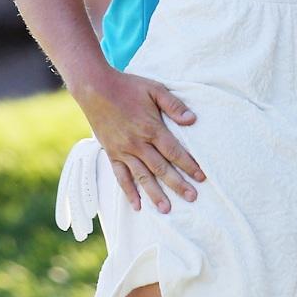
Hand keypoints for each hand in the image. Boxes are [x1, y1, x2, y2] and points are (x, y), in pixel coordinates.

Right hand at [74, 68, 204, 212]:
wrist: (95, 88)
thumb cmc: (128, 87)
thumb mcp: (155, 89)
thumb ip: (174, 105)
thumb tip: (192, 120)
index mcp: (151, 128)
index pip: (174, 151)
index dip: (189, 165)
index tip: (201, 177)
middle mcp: (138, 143)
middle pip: (161, 168)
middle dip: (178, 184)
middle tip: (192, 198)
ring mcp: (123, 150)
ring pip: (142, 176)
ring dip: (155, 194)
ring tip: (167, 209)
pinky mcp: (112, 153)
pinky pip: (120, 176)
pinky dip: (128, 191)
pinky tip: (137, 205)